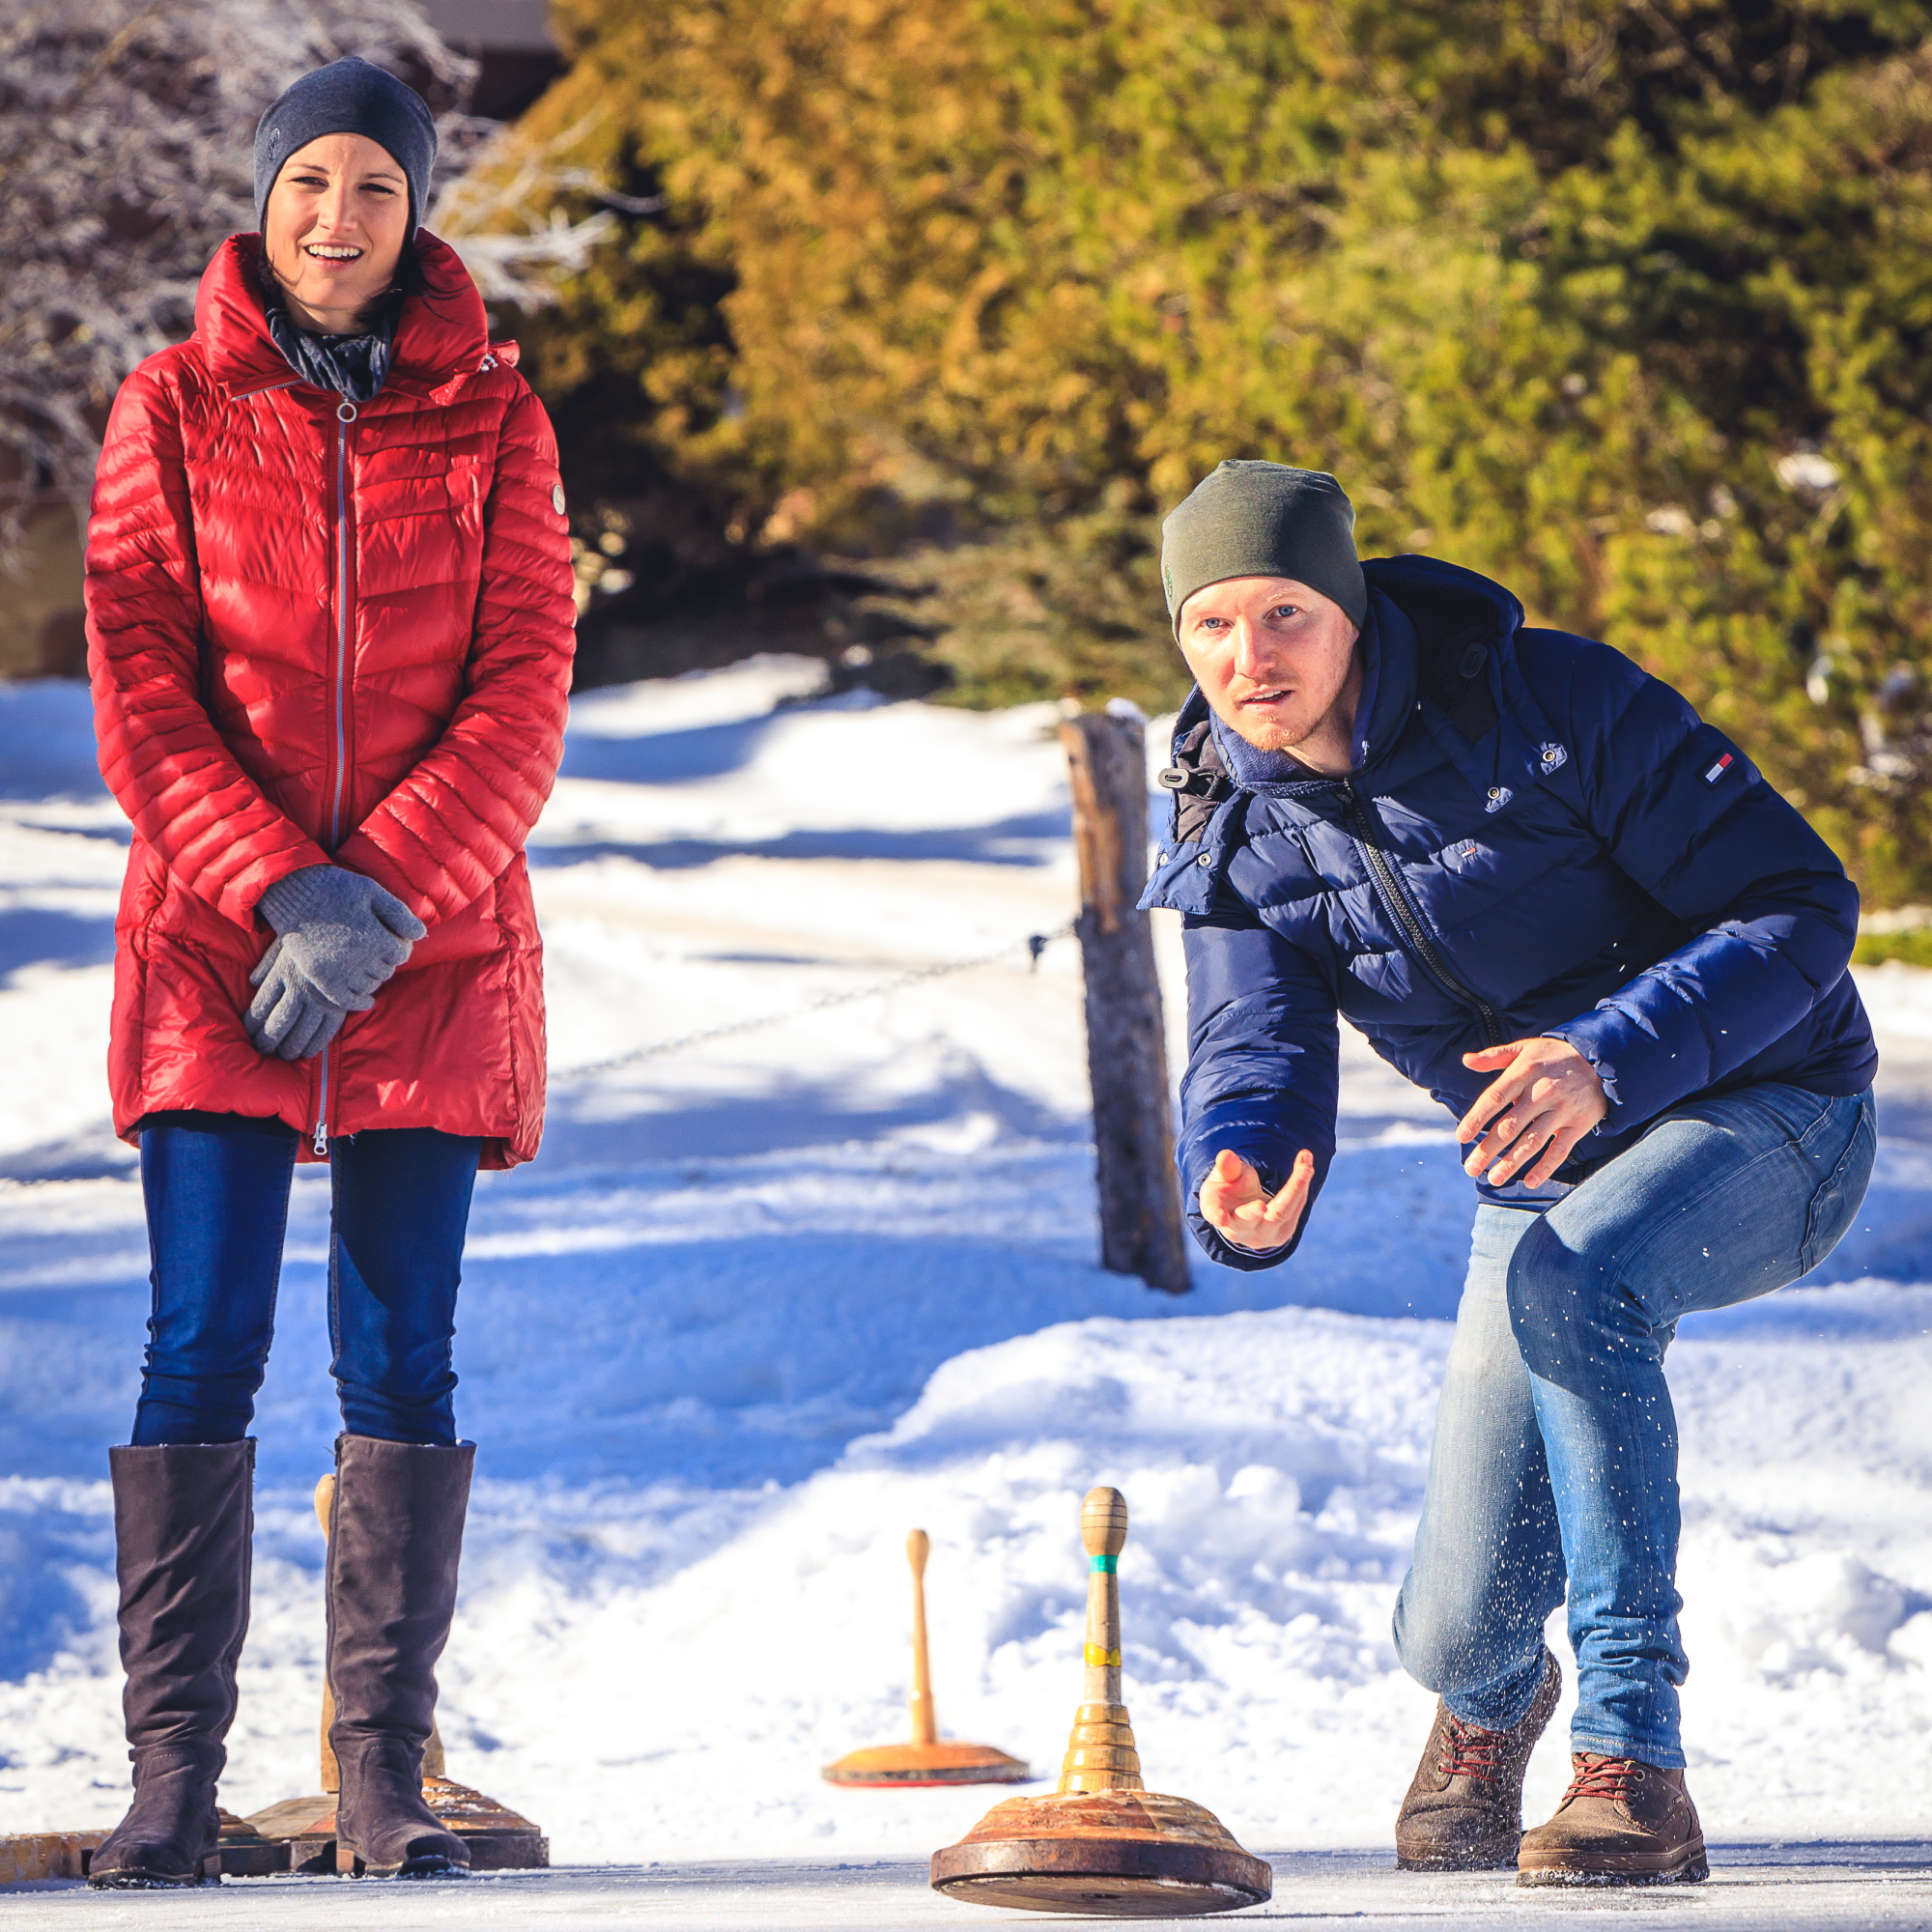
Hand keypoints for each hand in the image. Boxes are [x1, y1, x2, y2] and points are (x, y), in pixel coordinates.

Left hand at [245, 936, 364, 1060]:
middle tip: (262, 1051)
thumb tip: (252, 981)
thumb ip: (267, 964)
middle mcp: (300, 988)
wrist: (350, 926)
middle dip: (268, 1041)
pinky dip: (316, 1044)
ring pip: (301, 1032)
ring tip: (285, 1056)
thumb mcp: (286, 943)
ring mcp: (321, 998)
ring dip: (291, 1048)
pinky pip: (327, 1031)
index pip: (260, 1007)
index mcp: (283, 974)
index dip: (252, 1024)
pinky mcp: (340, 1003)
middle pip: (278, 1024)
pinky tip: (308, 1052)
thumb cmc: (315, 934)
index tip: (247, 1034)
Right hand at [254, 864, 426, 1008]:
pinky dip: (359, 1001)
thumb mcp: (373, 892)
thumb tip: (421, 935)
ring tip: (366, 961)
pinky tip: (367, 999)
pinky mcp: (319, 976)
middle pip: (387, 970)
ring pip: (370, 984)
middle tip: (376, 947)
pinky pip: (345, 999)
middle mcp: (357, 957)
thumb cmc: (337, 887)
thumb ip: (399, 914)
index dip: (400, 944)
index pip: (402, 953)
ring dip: (372, 975)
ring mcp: (337, 969)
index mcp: (374, 937)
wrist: (294, 890)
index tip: (392, 937)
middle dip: (386, 959)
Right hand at [1198, 1148, 1315, 1252]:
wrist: (1242, 1210)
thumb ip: (1226, 1168)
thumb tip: (1226, 1156)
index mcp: (1218, 1215)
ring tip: (1305, 1158)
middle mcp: (1241, 1231)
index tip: (1220, 1216)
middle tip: (1285, 1184)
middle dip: (1278, 1197)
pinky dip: (1301, 1184)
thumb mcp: (1222, 1176)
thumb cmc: (1227, 1190)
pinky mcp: (1283, 1232)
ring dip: (1298, 1184)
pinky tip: (1305, 1163)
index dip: (1217, 1215)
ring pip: (1283, 1211)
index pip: (1216, 1215)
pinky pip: (1295, 1207)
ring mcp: (1264, 1235)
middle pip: (1257, 1216)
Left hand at [1458, 1037, 1606, 1186]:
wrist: (1601, 1060)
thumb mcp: (1524, 1048)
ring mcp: (1562, 1110)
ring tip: (1494, 1178)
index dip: (1476, 1118)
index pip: (1495, 1098)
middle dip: (1488, 1149)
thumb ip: (1494, 1056)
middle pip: (1510, 1125)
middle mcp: (1542, 1092)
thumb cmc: (1553, 1056)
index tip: (1461, 1137)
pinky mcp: (1579, 1124)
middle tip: (1470, 1168)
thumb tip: (1466, 1060)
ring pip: (1533, 1141)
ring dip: (1512, 1162)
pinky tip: (1530, 1181)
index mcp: (1524, 1073)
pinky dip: (1546, 1167)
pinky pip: (1560, 1149)